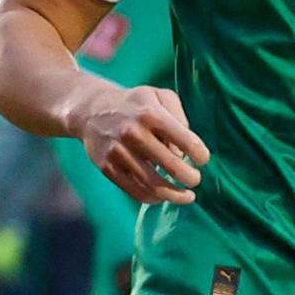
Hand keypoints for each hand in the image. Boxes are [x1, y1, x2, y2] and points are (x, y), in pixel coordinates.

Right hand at [75, 81, 207, 204]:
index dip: (200, 155)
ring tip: (188, 196)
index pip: (186, 141)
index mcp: (151, 113)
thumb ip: (179, 117)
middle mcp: (133, 133)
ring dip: (176, 195)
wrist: (92, 110)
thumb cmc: (136, 105)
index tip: (202, 159)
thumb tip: (183, 151)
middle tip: (195, 180)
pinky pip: (135, 191)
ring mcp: (118, 152)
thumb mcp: (160, 96)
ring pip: (154, 184)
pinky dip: (154, 198)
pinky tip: (164, 196)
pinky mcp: (107, 167)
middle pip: (172, 166)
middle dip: (190, 178)